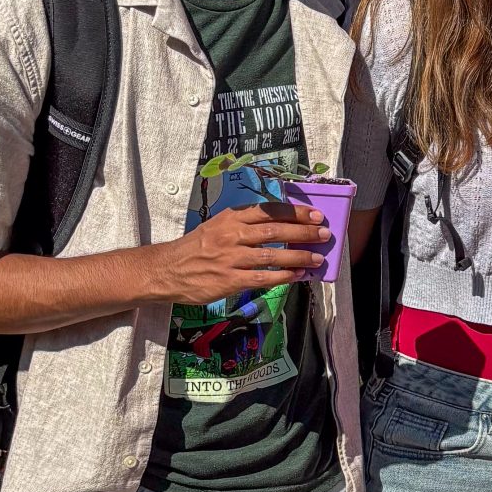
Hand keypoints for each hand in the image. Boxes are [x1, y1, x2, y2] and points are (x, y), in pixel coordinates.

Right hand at [145, 201, 330, 304]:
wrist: (168, 270)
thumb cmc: (197, 248)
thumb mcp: (218, 226)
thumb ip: (245, 225)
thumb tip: (281, 226)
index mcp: (231, 218)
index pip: (269, 211)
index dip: (295, 212)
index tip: (315, 215)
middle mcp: (232, 235)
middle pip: (275, 230)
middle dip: (304, 232)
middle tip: (324, 234)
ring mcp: (230, 258)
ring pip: (272, 254)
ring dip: (298, 256)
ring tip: (316, 258)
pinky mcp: (229, 280)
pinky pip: (262, 278)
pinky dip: (282, 276)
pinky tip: (296, 276)